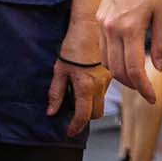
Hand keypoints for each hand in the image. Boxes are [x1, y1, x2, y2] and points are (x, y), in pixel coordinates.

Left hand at [47, 20, 104, 137]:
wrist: (88, 29)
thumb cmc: (73, 48)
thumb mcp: (59, 70)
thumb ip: (56, 93)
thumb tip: (52, 111)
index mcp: (86, 86)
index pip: (83, 115)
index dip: (76, 126)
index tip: (70, 131)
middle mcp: (100, 85)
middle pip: (96, 113)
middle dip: (86, 117)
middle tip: (73, 113)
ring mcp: (107, 80)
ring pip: (102, 103)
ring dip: (91, 106)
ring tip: (78, 97)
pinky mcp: (110, 74)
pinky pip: (104, 91)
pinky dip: (96, 94)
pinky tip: (86, 85)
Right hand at [99, 0, 161, 101]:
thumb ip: (160, 43)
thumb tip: (158, 67)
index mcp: (131, 28)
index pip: (134, 69)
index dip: (144, 88)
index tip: (151, 98)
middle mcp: (112, 29)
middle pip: (118, 70)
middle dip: (132, 85)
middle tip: (145, 90)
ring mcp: (102, 25)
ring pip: (107, 63)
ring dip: (120, 75)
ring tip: (136, 78)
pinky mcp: (98, 20)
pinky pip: (102, 49)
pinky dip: (112, 60)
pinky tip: (124, 60)